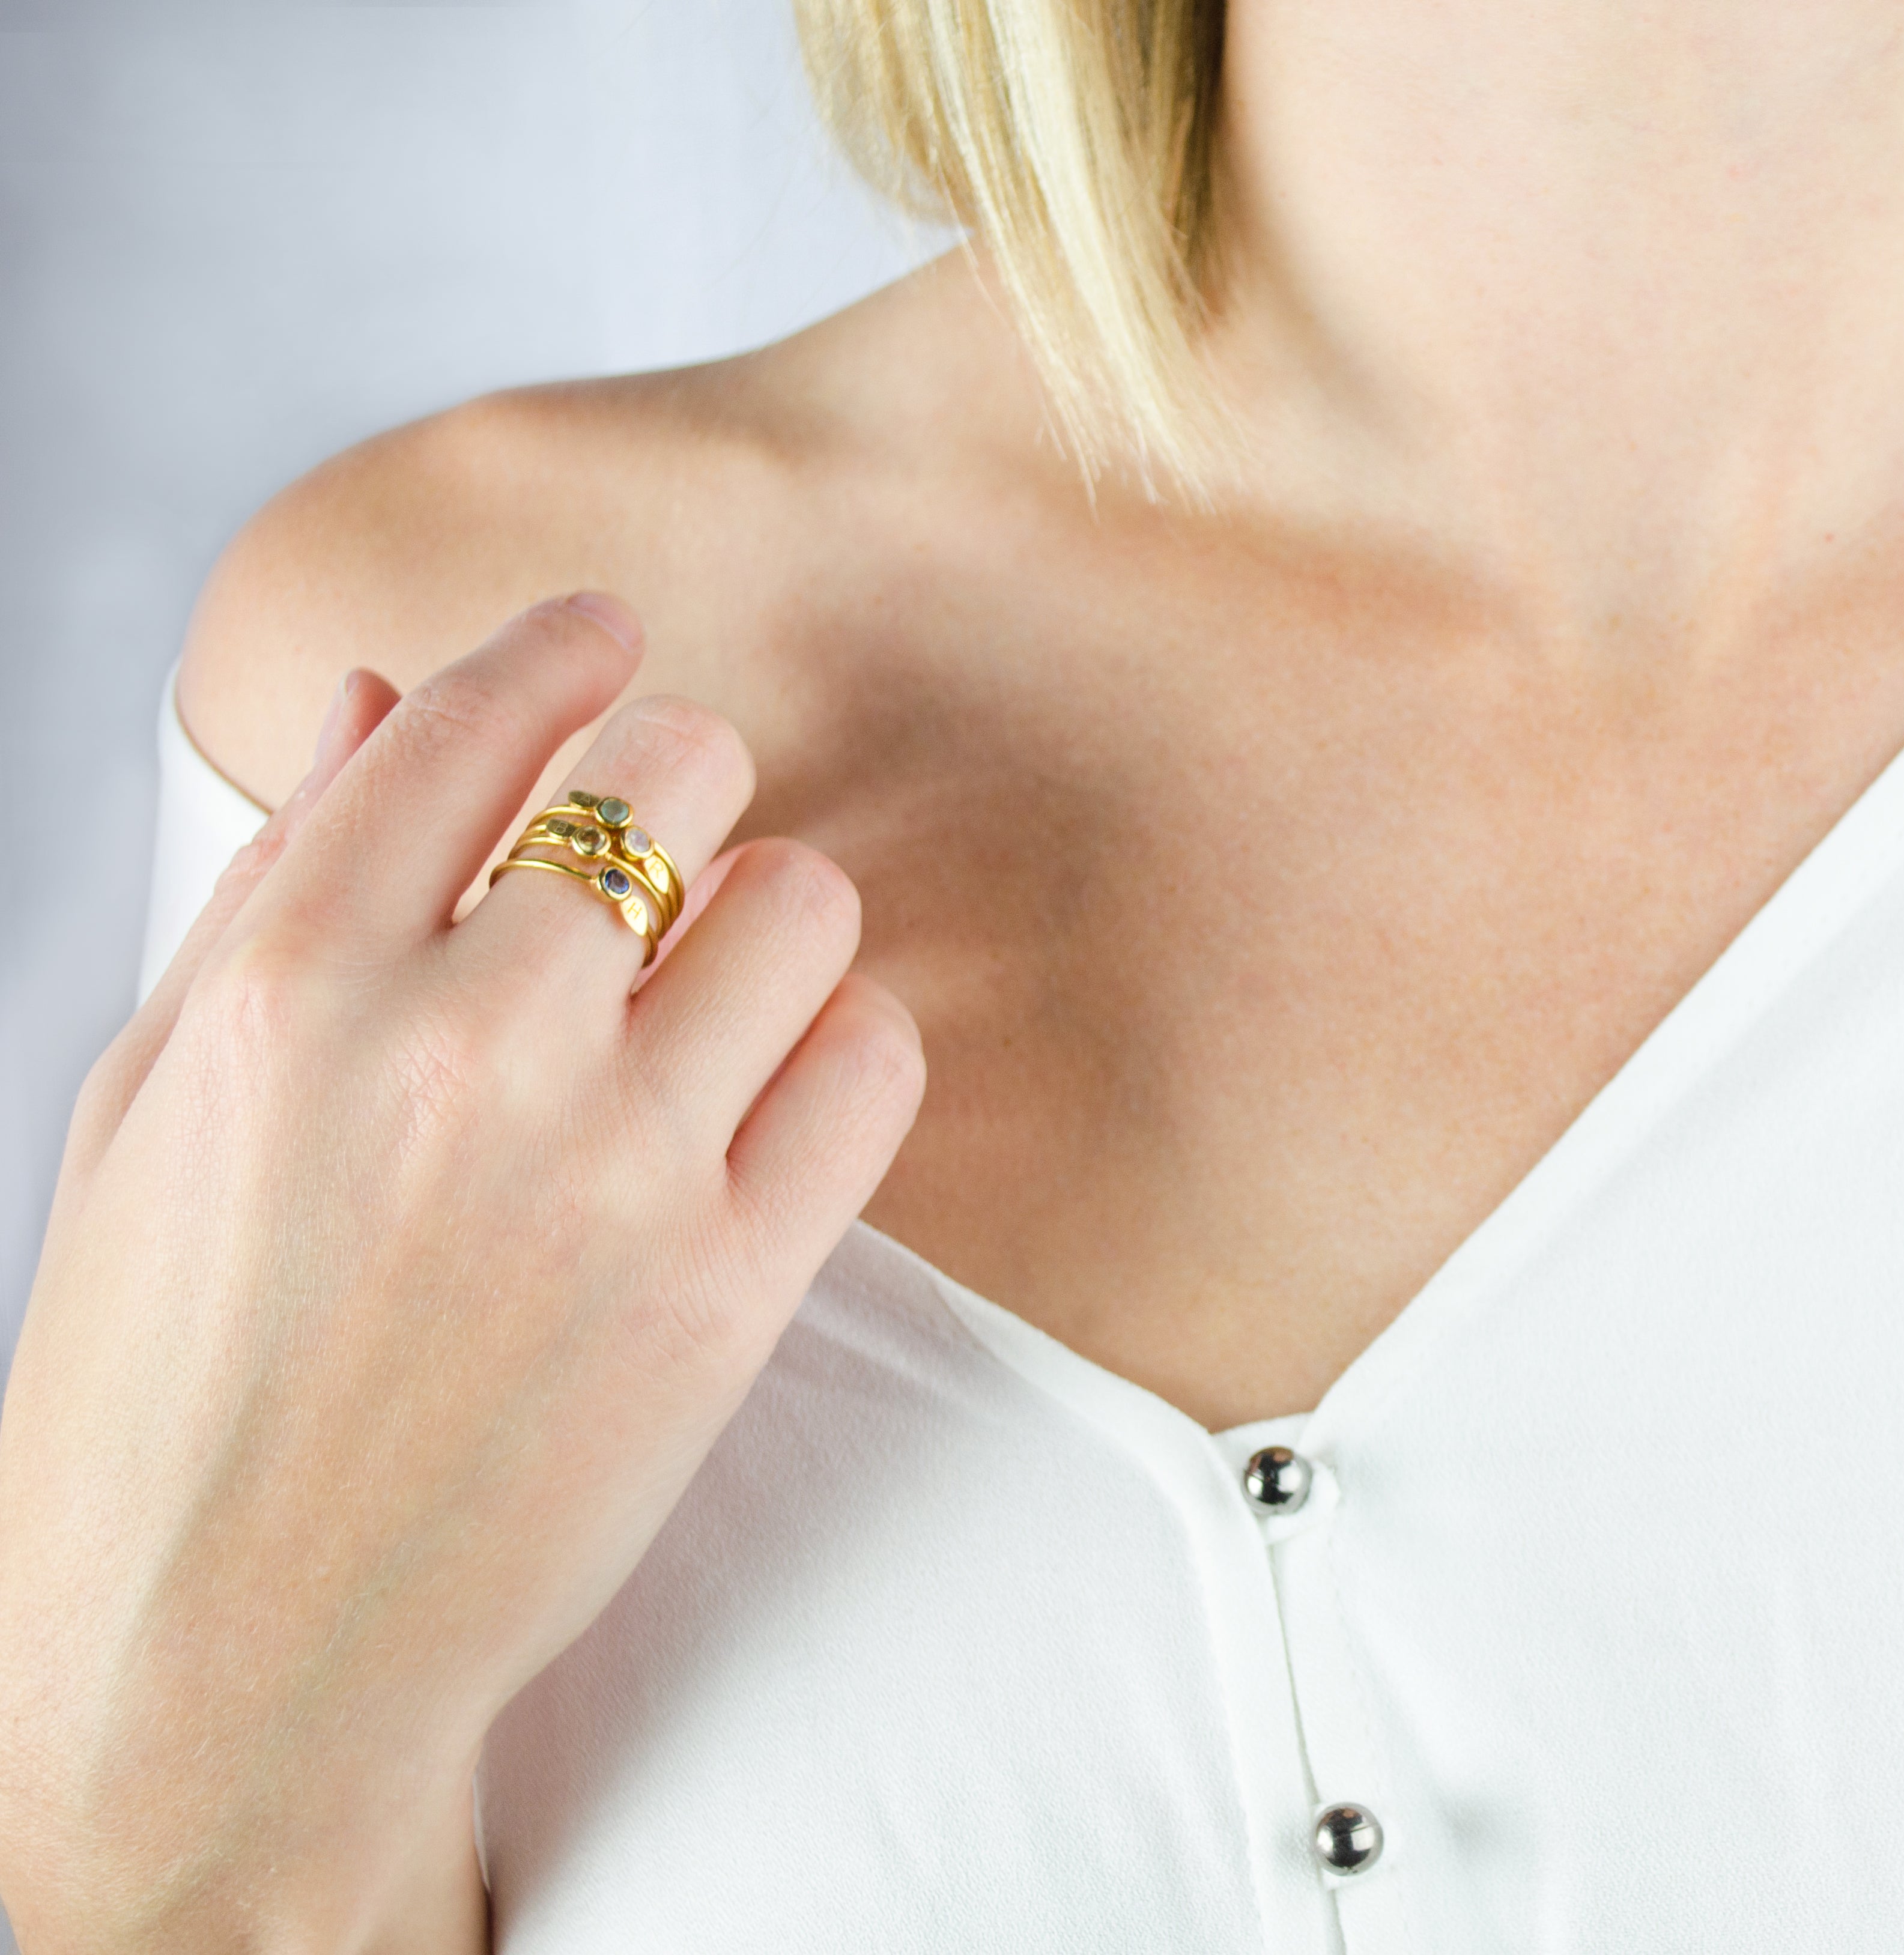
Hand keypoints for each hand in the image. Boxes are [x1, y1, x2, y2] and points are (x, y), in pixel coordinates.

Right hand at [0, 596, 924, 1954]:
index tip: (605, 634)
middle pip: (681, 771)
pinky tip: (768, 1089)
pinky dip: (841, 1044)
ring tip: (709, 986)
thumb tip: (382, 699)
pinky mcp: (727, 1290)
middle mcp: (462, 1051)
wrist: (232, 1658)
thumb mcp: (149, 1106)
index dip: (561, 647)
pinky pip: (874, 1060)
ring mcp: (612, 1171)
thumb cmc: (166, 1387)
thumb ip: (275, 883)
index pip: (479, 722)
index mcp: (292, 987)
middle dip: (674, 779)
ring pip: (804, 899)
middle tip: (657, 840)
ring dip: (767, 913)